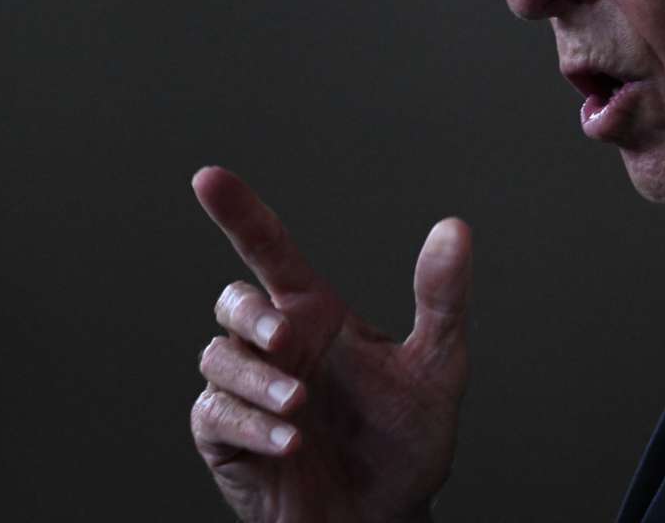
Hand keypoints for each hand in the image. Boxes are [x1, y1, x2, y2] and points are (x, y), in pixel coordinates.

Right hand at [189, 166, 471, 522]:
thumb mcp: (438, 369)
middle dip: (251, 314)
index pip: (269, 250)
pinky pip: (215, 413)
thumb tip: (455, 228)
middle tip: (285, 338)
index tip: (208, 177)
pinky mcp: (228, 438)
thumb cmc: (406, 442)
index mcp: (316, 315)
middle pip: (234, 300)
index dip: (239, 212)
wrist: (385, 521)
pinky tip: (289, 444)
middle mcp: (278, 346)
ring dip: (256, 380)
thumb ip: (442, 299)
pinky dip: (250, 426)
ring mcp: (250, 391)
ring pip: (219, 357)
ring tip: (299, 411)